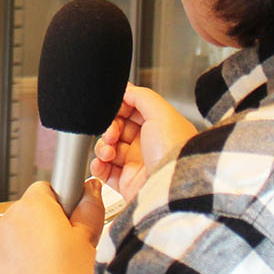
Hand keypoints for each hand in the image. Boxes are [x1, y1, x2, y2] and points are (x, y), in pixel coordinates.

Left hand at [0, 180, 103, 273]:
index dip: (60, 205)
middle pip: (27, 213)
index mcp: (33, 206)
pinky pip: (3, 259)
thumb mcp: (88, 240)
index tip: (70, 224)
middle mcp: (6, 220)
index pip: (45, 188)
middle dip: (43, 226)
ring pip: (14, 236)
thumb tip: (89, 188)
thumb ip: (89, 207)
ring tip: (48, 272)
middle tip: (63, 251)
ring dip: (27, 246)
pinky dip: (15, 267)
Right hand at [91, 84, 197, 199]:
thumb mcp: (161, 112)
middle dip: (109, 128)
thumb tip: (125, 89)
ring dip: (103, 147)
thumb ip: (140, 95)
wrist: (173, 184)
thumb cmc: (174, 150)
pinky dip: (98, 166)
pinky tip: (101, 162)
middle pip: (117, 129)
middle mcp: (148, 144)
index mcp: (159, 126)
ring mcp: (136, 164)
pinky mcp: (126, 183)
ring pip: (108, 149)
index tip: (113, 109)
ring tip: (109, 151)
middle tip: (113, 133)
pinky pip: (104, 171)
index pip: (132, 111)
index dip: (119, 109)